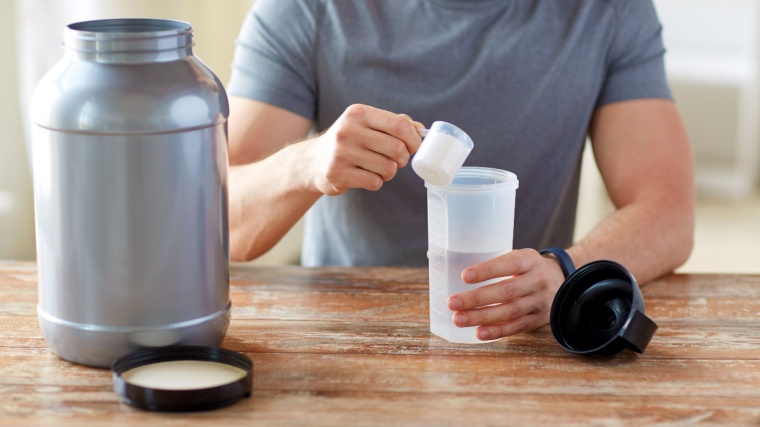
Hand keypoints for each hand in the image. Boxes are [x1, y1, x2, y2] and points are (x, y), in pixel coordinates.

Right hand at [304, 104, 422, 195]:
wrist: (313, 161)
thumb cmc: (348, 141)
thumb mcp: (366, 124)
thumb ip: (393, 124)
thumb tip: (421, 130)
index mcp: (358, 113)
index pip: (399, 124)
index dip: (413, 139)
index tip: (414, 147)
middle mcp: (348, 130)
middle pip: (397, 148)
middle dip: (402, 158)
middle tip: (396, 160)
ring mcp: (341, 153)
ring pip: (388, 168)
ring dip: (389, 172)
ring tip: (379, 168)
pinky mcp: (337, 173)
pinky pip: (374, 182)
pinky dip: (376, 181)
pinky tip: (365, 176)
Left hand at [447, 248, 566, 339]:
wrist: (563, 281)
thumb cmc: (526, 268)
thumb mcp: (517, 256)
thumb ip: (487, 259)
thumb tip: (434, 255)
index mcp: (529, 259)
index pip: (509, 263)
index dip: (487, 270)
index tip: (464, 276)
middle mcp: (537, 280)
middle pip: (506, 291)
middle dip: (477, 299)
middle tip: (453, 302)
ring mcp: (539, 301)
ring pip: (509, 311)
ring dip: (482, 317)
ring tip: (459, 319)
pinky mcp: (539, 319)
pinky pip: (516, 327)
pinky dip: (497, 331)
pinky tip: (479, 333)